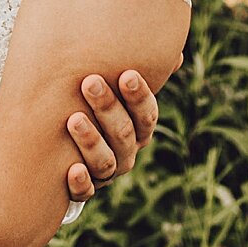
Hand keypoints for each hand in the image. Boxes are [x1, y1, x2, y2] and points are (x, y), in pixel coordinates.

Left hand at [64, 70, 159, 200]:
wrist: (69, 154)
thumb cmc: (100, 111)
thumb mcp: (118, 92)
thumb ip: (140, 73)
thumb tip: (177, 54)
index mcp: (139, 129)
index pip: (147, 114)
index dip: (139, 96)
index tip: (127, 74)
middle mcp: (127, 152)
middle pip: (124, 133)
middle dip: (108, 107)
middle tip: (90, 82)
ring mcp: (107, 173)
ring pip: (105, 161)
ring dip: (91, 141)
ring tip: (73, 119)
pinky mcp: (84, 189)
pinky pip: (85, 192)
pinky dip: (81, 182)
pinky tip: (72, 170)